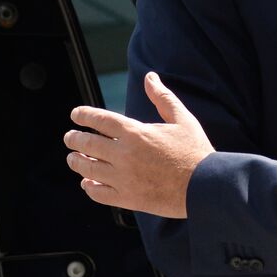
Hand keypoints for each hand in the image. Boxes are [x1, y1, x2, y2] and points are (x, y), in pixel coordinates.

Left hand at [64, 72, 213, 216]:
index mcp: (136, 133)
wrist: (206, 186)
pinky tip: (87, 183)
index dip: (84, 115)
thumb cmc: (196, 151)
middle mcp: (124, 155)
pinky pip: (99, 194)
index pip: (100, 120)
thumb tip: (150, 77)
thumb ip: (163, 98)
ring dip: (77, 162)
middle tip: (69, 137)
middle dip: (74, 139)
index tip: (76, 115)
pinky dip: (89, 188)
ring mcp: (124, 178)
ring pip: (88, 169)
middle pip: (87, 144)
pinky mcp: (128, 198)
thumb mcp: (183, 119)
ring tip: (73, 158)